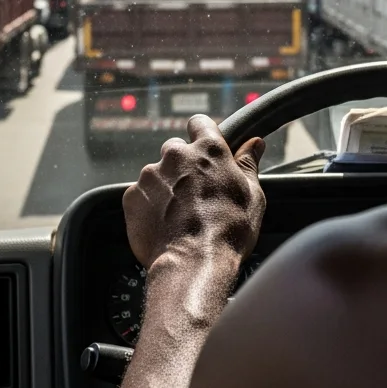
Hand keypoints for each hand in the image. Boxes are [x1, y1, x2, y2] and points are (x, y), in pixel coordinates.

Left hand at [123, 115, 265, 269]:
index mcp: (208, 150)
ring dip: (166, 188)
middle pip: (176, 149)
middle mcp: (175, 155)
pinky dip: (150, 206)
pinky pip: (141, 195)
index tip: (206, 150)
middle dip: (183, 166)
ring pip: (157, 174)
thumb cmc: (229, 231)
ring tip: (180, 216)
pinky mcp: (131, 196)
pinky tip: (164, 224)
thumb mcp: (252, 195)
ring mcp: (150, 175)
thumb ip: (248, 164)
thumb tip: (254, 143)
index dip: (202, 135)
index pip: (200, 123)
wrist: (193, 264)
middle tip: (196, 193)